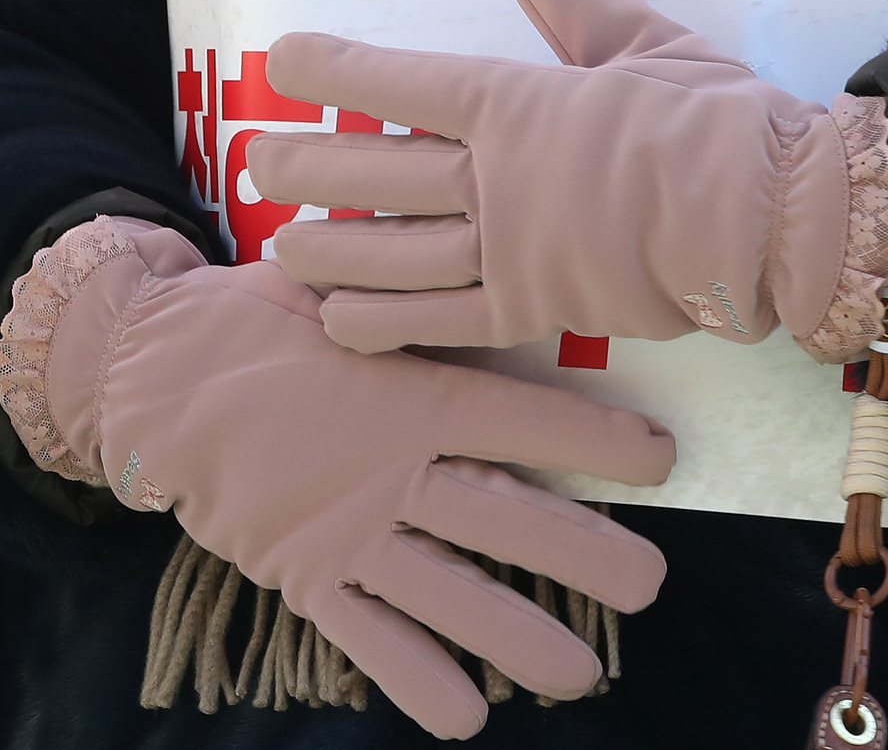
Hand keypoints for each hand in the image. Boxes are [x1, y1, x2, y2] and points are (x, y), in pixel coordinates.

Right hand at [0, 217, 671, 738]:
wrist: (156, 373)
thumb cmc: (263, 317)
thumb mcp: (344, 289)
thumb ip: (415, 300)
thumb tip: (489, 255)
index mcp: (409, 393)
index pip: (520, 419)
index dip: (593, 442)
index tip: (660, 459)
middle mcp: (389, 469)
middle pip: (502, 518)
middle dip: (582, 553)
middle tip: (651, 584)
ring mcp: (347, 529)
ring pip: (447, 591)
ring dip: (517, 634)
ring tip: (580, 673)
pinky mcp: (302, 572)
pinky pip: (365, 636)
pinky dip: (414, 678)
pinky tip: (465, 715)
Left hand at [251, 0, 887, 360]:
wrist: (770, 214)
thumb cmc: (710, 114)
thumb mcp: (634, 31)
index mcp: (519, 103)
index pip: (402, 80)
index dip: (333, 67)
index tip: (279, 58)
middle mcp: (497, 180)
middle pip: (376, 171)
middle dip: (309, 163)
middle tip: (258, 158)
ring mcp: (511, 252)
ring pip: (392, 253)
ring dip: (327, 246)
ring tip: (280, 242)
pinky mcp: (535, 312)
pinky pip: (441, 322)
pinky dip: (383, 323)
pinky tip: (337, 320)